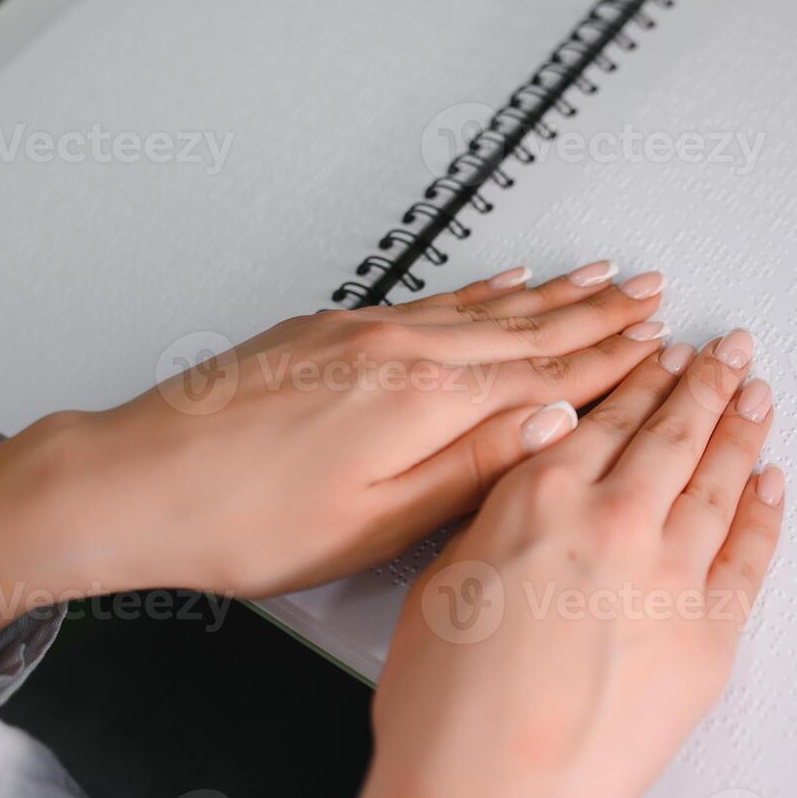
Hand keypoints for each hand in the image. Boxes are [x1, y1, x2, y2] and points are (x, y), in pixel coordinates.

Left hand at [0, 261, 668, 647]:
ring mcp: (364, 331)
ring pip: (483, 306)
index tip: (656, 345)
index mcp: (422, 402)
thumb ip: (472, 467)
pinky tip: (502, 279)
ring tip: (599, 276)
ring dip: (550, 292)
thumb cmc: (246, 518)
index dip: (608, 361)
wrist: (140, 479)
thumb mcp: (376, 521)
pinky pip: (432, 298)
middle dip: (597, 312)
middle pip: (524, 328)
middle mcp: (400, 350)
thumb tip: (553, 424)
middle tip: (650, 292)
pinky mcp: (332, 327)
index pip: (544, 375)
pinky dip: (479, 287)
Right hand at [346, 330, 785, 797]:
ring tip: (757, 394)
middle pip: (673, 432)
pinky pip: (751, 553)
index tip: (659, 357)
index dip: (640, 381)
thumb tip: (526, 502)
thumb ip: (497, 524)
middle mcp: (615, 522)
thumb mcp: (443, 582)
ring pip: (720, 478)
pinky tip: (771, 484)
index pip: (606, 418)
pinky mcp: (711, 634)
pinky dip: (766, 511)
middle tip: (727, 350)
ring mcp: (672, 575)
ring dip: (743, 428)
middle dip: (704, 382)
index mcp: (540, 497)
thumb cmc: (449, 713)